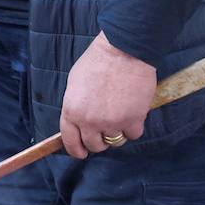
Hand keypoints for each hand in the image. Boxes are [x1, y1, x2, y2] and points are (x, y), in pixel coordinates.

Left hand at [59, 32, 157, 158]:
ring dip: (118, 132)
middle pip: (95, 145)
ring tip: (120, 113)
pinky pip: (133, 135)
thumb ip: (76, 106)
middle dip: (100, 140)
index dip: (76, 150)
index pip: (70, 141)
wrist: (123, 51)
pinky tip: (133, 111)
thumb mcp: (74, 84)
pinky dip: (134, 126)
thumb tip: (78, 123)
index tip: (82, 153)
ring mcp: (111, 122)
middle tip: (106, 128)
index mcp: (71, 110)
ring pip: (115, 141)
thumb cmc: (98, 62)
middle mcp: (89, 121)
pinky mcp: (133, 120)